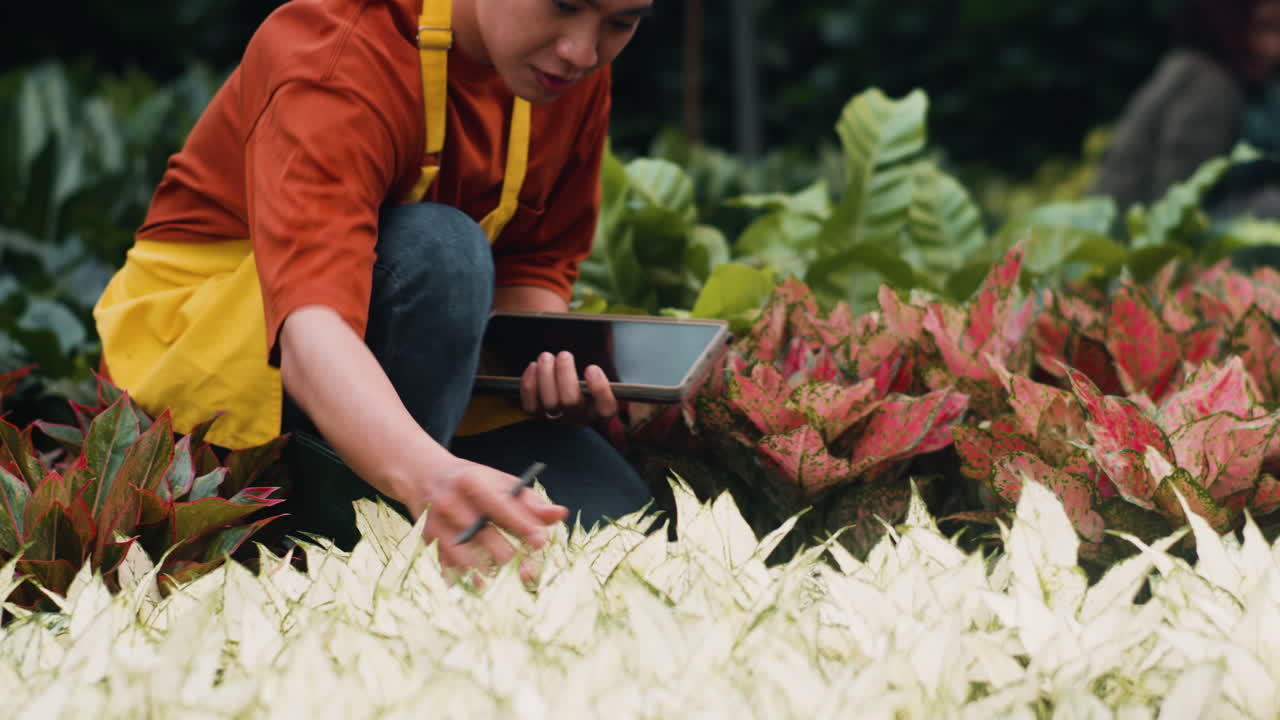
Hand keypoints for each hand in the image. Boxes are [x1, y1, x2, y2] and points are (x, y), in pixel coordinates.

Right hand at [402, 456, 568, 583]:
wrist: (427, 478)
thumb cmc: (474, 482)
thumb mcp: (501, 483)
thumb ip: (531, 502)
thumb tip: (560, 515)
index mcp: (471, 482)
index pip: (500, 507)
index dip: (522, 526)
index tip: (540, 543)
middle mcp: (449, 503)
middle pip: (483, 536)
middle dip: (507, 554)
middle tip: (527, 569)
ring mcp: (435, 525)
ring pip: (463, 558)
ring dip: (486, 574)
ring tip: (504, 581)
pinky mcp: (427, 544)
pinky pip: (446, 569)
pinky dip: (464, 581)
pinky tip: (479, 587)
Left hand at [520, 351, 617, 422]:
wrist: (567, 400)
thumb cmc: (586, 387)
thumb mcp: (599, 382)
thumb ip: (600, 377)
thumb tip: (594, 368)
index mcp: (599, 410)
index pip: (605, 409)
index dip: (599, 390)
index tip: (592, 368)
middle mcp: (579, 417)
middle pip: (571, 402)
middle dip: (565, 375)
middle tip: (564, 354)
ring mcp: (558, 418)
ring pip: (550, 403)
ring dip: (545, 376)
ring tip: (546, 356)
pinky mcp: (539, 415)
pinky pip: (530, 406)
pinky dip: (529, 385)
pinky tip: (533, 366)